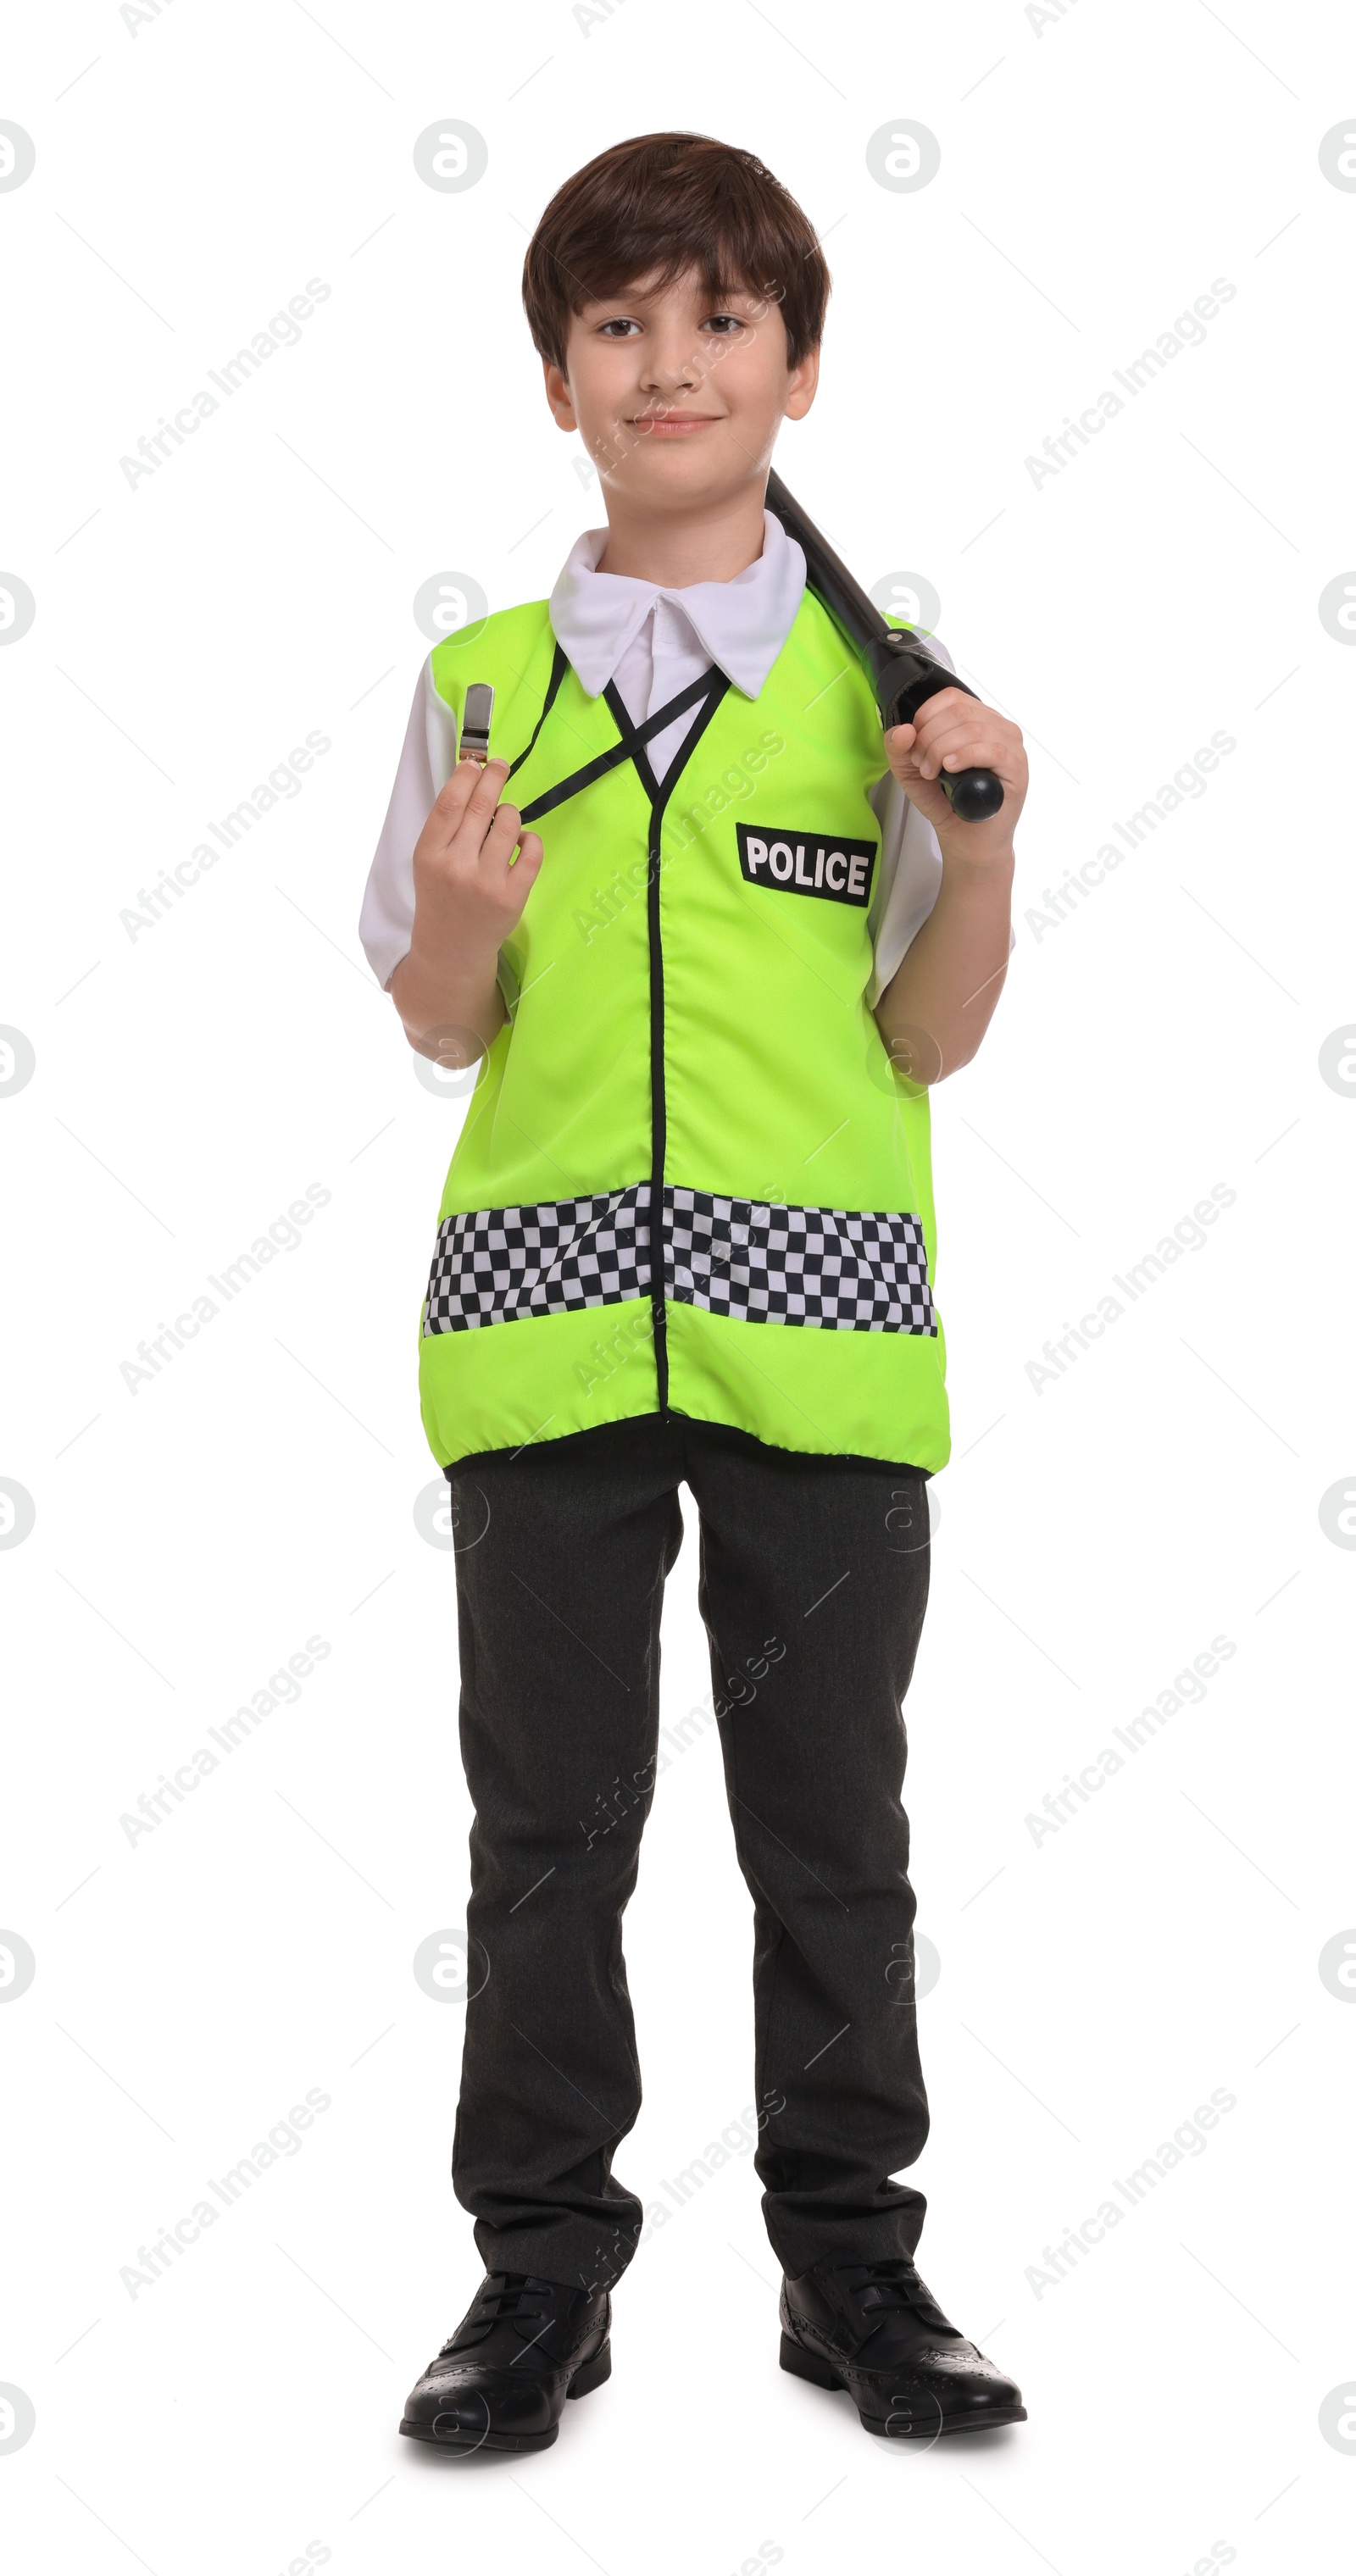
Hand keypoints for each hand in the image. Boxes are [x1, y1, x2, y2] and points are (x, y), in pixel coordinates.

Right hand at [409, 756, 543, 967]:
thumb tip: (473, 780)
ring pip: (509, 824)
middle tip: (500, 766)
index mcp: (429, 855)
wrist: (450, 949)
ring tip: (505, 820)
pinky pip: (532, 851)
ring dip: (510, 813)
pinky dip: (531, 839)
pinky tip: (522, 843)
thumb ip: (447, 828)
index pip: (449, 804)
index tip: (475, 763)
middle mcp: (456, 867)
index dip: (465, 777)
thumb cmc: (441, 898)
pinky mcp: (512, 896)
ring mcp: (485, 883)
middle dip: (493, 778)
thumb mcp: (429, 863)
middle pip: (480, 807)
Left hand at [884, 688, 1026, 860]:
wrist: (966, 840)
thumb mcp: (912, 772)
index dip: (925, 717)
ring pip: (974, 728)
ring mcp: (1010, 746)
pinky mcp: (1017, 768)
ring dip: (943, 749)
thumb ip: (899, 750)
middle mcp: (996, 727)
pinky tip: (951, 768)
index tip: (914, 747)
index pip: (951, 698)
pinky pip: (993, 749)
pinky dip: (966, 756)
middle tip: (922, 765)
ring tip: (933, 773)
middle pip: (959, 711)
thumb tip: (903, 730)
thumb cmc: (947, 803)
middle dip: (930, 738)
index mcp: (976, 719)